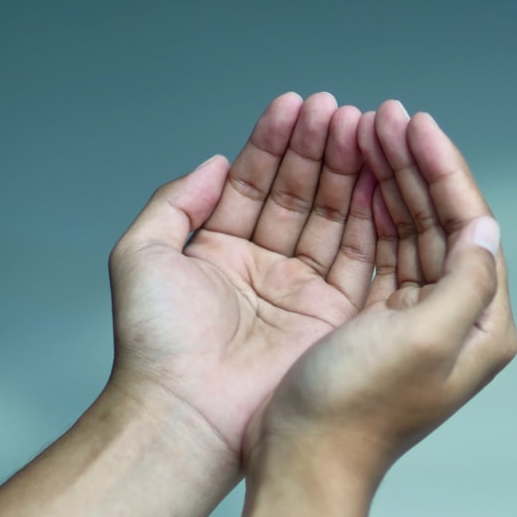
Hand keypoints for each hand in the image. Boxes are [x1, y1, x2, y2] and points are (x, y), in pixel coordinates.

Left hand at [107, 92, 377, 461]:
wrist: (187, 411)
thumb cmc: (156, 342)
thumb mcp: (142, 253)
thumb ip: (176, 201)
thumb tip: (214, 161)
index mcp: (220, 252)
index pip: (254, 183)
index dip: (273, 143)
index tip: (294, 105)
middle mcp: (265, 267)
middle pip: (298, 194)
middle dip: (316, 148)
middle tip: (336, 109)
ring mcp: (301, 290)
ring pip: (331, 217)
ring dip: (345, 171)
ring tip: (358, 127)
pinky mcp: (333, 316)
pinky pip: (357, 256)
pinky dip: (368, 216)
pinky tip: (373, 177)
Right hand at [244, 101, 516, 485]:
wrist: (304, 462)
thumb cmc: (357, 408)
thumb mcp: (424, 339)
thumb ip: (466, 280)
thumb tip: (487, 229)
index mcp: (481, 324)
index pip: (470, 227)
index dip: (445, 170)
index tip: (416, 124)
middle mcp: (456, 318)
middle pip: (442, 222)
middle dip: (415, 166)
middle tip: (385, 115)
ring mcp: (417, 318)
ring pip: (410, 231)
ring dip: (392, 181)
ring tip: (366, 132)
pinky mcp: (379, 321)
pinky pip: (381, 251)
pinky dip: (370, 213)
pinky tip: (357, 180)